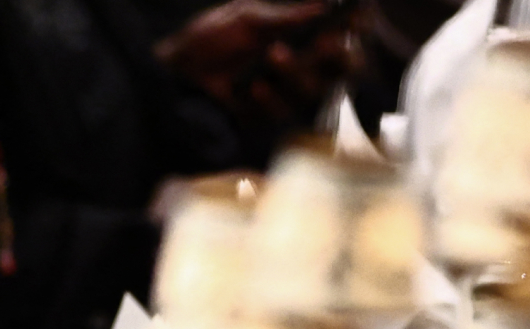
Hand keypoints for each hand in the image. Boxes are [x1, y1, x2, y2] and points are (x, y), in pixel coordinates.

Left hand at [156, 0, 358, 125]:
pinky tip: (253, 87)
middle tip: (328, 43)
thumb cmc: (207, 42)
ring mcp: (284, 93)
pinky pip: (282, 112)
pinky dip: (270, 97)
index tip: (357, 18)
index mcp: (300, 36)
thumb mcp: (245, 19)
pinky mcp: (265, 117)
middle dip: (341, 55)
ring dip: (297, 70)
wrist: (172, 75)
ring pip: (315, 89)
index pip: (342, 33)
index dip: (356, 27)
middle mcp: (300, 65)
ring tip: (273, 55)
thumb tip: (324, 6)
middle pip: (344, 67)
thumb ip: (285, 17)